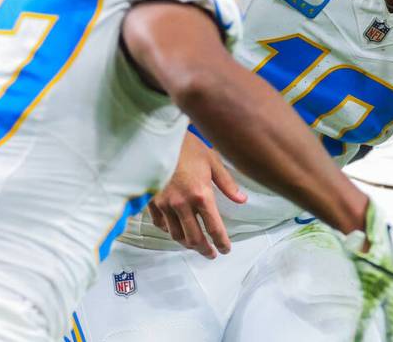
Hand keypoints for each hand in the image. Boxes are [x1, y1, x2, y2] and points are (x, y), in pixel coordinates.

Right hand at [147, 131, 245, 258]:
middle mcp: (182, 204)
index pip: (214, 228)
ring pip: (176, 235)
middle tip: (211, 254)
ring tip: (196, 245)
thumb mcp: (213, 162)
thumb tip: (242, 200)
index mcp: (201, 195)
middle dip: (204, 249)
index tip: (226, 249)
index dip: (222, 243)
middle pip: (194, 238)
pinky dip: (170, 231)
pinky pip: (161, 224)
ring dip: (187, 243)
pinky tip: (176, 231)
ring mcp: (164, 205)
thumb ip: (228, 184)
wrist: (160, 139)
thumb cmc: (189, 147)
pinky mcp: (150, 202)